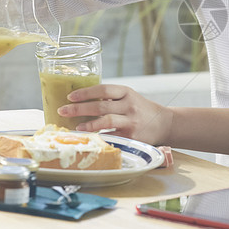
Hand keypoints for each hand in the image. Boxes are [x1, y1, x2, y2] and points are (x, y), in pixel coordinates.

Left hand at [58, 84, 173, 144]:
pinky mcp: (132, 136)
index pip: (103, 90)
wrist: (165, 123)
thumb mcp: (129, 98)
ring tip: (76, 127)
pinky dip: (100, 137)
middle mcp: (129, 105)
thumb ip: (111, 99)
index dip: (85, 92)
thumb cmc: (141, 109)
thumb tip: (81, 101)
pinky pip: (112, 136)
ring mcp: (131, 121)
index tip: (70, 96)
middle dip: (79, 108)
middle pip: (101, 106)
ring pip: (106, 121)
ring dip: (88, 125)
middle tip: (63, 110)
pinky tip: (90, 138)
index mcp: (126, 92)